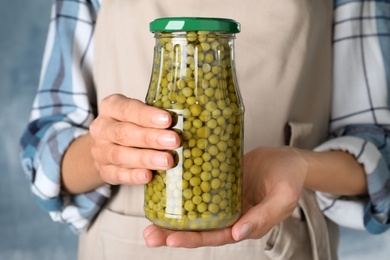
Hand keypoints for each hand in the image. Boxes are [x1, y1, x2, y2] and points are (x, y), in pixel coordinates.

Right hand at [89, 94, 180, 184]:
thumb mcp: (138, 113)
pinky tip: (148, 176)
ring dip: (146, 158)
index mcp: (111, 107)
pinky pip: (118, 174)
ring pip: (120, 155)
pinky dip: (133, 176)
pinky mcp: (104, 171)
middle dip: (151, 138)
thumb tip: (186, 123)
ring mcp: (100, 151)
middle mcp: (102, 128)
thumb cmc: (130, 125)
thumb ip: (155, 117)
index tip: (168, 120)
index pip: (128, 109)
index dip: (147, 115)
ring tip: (167, 161)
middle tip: (174, 141)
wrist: (105, 146)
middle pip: (124, 133)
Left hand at [143, 146, 307, 246]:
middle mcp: (229, 215)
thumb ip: (263, 216)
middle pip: (198, 228)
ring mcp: (221, 199)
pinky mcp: (217, 182)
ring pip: (194, 211)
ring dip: (172, 216)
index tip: (170, 238)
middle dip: (173, 233)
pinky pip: (198, 189)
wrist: (287, 158)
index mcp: (244, 224)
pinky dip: (182, 193)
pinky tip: (165, 190)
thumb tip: (239, 233)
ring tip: (149, 219)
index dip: (192, 239)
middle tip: (149, 234)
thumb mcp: (282, 197)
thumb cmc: (289, 178)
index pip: (215, 236)